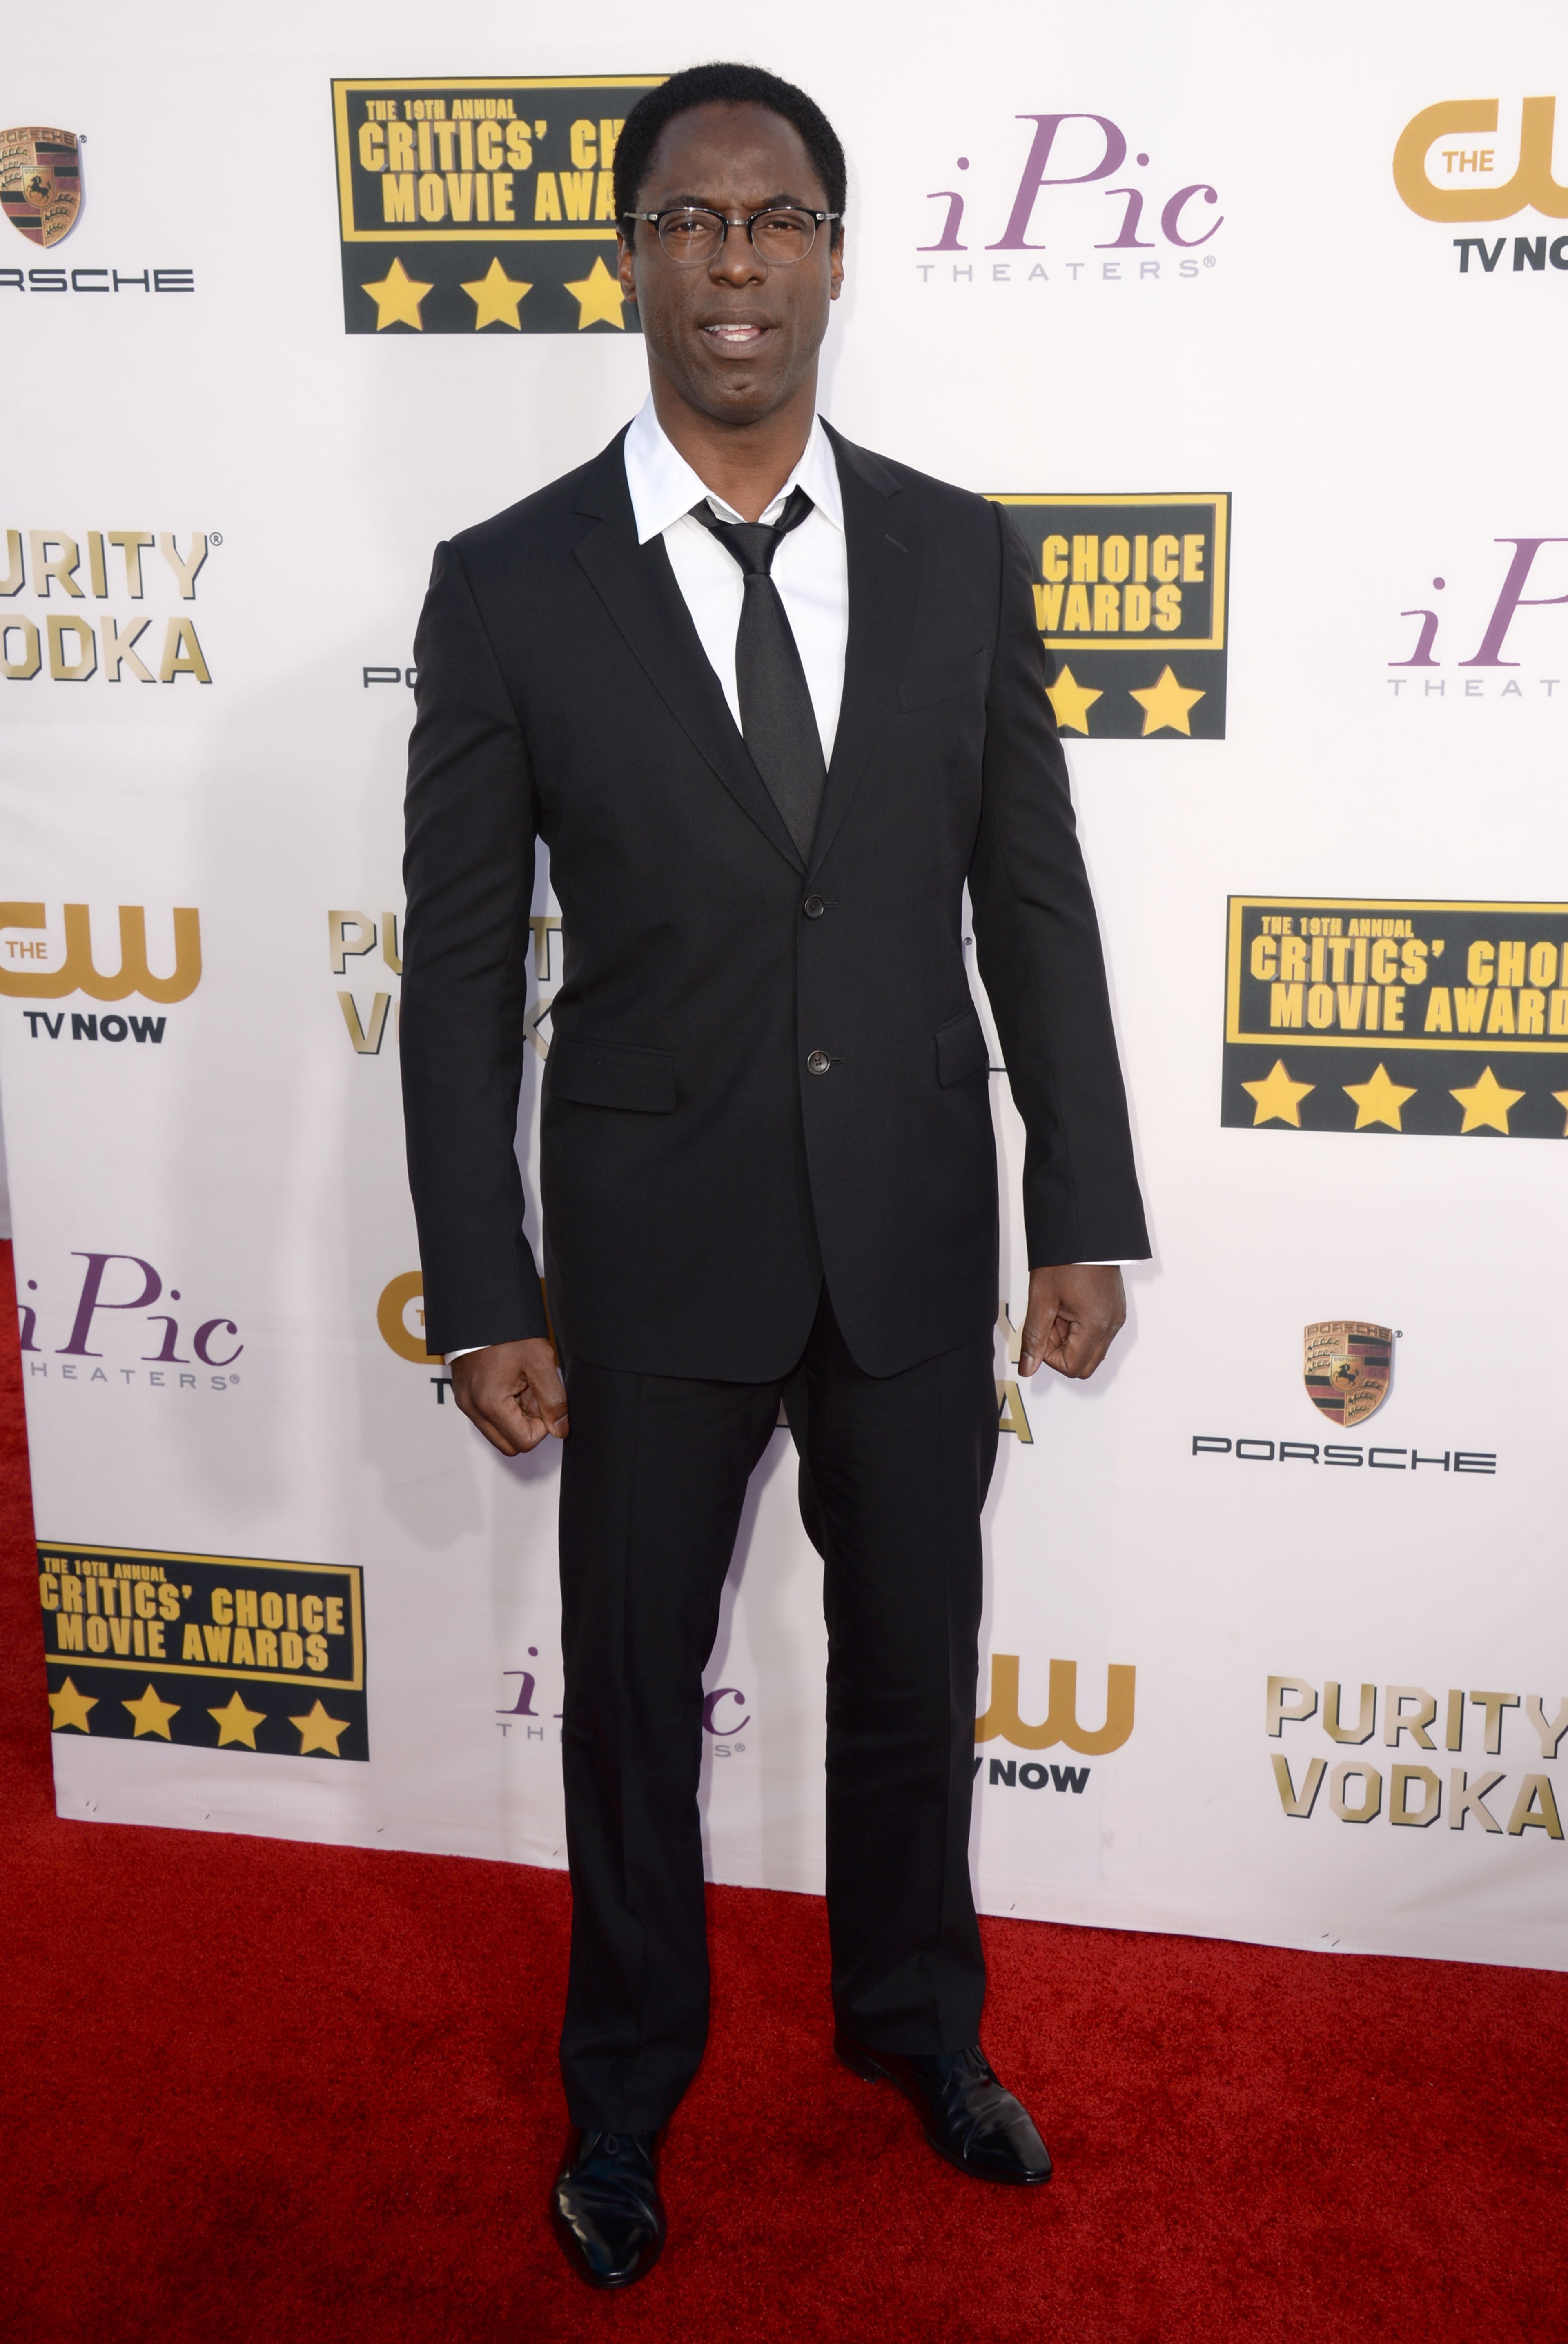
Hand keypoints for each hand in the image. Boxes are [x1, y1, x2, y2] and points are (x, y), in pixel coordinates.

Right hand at [449, 1338, 568, 1454]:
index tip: (544, 1401)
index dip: (542, 1426)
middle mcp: (472, 1409)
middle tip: (533, 1395)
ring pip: (497, 1432)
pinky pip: (487, 1416)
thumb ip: (553, 1401)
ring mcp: (465, 1403)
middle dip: (527, 1425)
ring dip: (515, 1416)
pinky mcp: (463, 1395)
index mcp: (490, 1404)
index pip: (524, 1442)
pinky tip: (510, 1381)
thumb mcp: (540, 1363)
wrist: (480, 1309)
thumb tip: (560, 1430)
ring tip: (521, 1384)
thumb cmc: (509, 1332)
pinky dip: (502, 1407)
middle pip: (509, 1444)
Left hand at [1018, 1265, 1125, 1380]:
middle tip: (1048, 1325)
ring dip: (1071, 1340)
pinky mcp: (1115, 1310)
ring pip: (1092, 1350)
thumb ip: (1035, 1337)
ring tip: (1058, 1312)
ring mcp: (1116, 1317)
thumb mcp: (1041, 1299)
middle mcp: (1112, 1325)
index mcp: (1096, 1325)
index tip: (1041, 1334)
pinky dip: (1081, 1329)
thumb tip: (1029, 1367)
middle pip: (1085, 1365)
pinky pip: (1099, 1334)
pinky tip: (1069, 1307)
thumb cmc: (1065, 1259)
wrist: (1084, 1232)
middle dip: (1062, 1352)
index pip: (1072, 1367)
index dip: (1050, 1357)